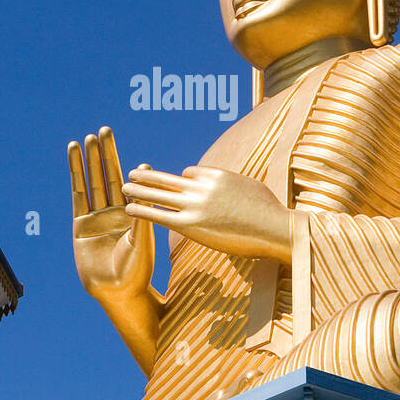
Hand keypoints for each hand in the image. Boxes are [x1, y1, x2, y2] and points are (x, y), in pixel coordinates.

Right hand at [68, 126, 154, 303]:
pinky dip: (75, 175)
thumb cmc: (136, 270)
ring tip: (87, 138)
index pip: (131, 184)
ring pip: (93, 182)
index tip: (136, 158)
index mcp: (135, 214)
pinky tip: (74, 157)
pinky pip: (77, 195)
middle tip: (105, 130)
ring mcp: (97, 217)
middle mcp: (116, 212)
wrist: (116, 292)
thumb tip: (144, 185)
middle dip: (107, 154)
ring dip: (89, 160)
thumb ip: (141, 212)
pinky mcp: (80, 224)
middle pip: (110, 176)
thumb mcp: (142, 239)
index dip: (131, 169)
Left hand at [122, 165, 292, 264]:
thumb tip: (229, 187)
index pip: (189, 173)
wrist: (275, 227)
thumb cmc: (269, 212)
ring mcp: (195, 205)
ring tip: (124, 186)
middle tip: (133, 172)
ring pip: (159, 194)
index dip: (181, 181)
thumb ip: (232, 184)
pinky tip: (129, 208)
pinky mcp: (191, 225)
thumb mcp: (250, 187)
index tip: (176, 187)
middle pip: (167, 178)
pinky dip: (142, 210)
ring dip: (139, 189)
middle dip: (148, 175)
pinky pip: (159, 215)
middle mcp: (202, 186)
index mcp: (216, 175)